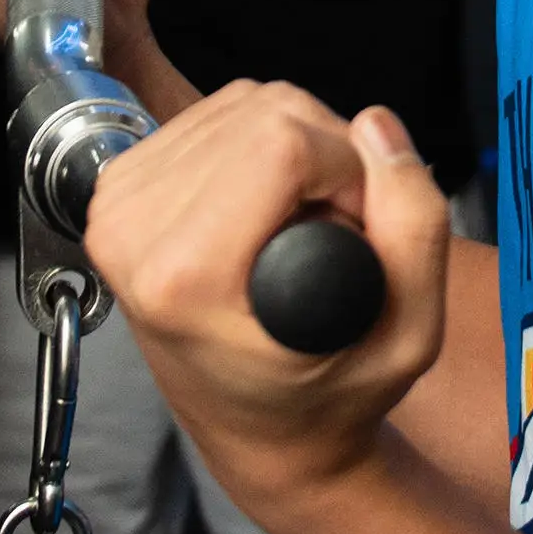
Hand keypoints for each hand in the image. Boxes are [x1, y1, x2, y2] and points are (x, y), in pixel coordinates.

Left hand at [84, 87, 449, 514]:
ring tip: (302, 227)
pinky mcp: (121, 185)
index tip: (358, 235)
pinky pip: (216, 115)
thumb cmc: (328, 394)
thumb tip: (377, 126)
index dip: (349, 172)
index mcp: (182, 275)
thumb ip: (415, 225)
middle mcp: (130, 233)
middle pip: (263, 111)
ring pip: (243, 102)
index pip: (282, 142)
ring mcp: (117, 206)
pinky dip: (260, 147)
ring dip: (297, 148)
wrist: (257, 430)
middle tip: (336, 233)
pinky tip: (267, 208)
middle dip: (327, 157)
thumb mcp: (410, 335)